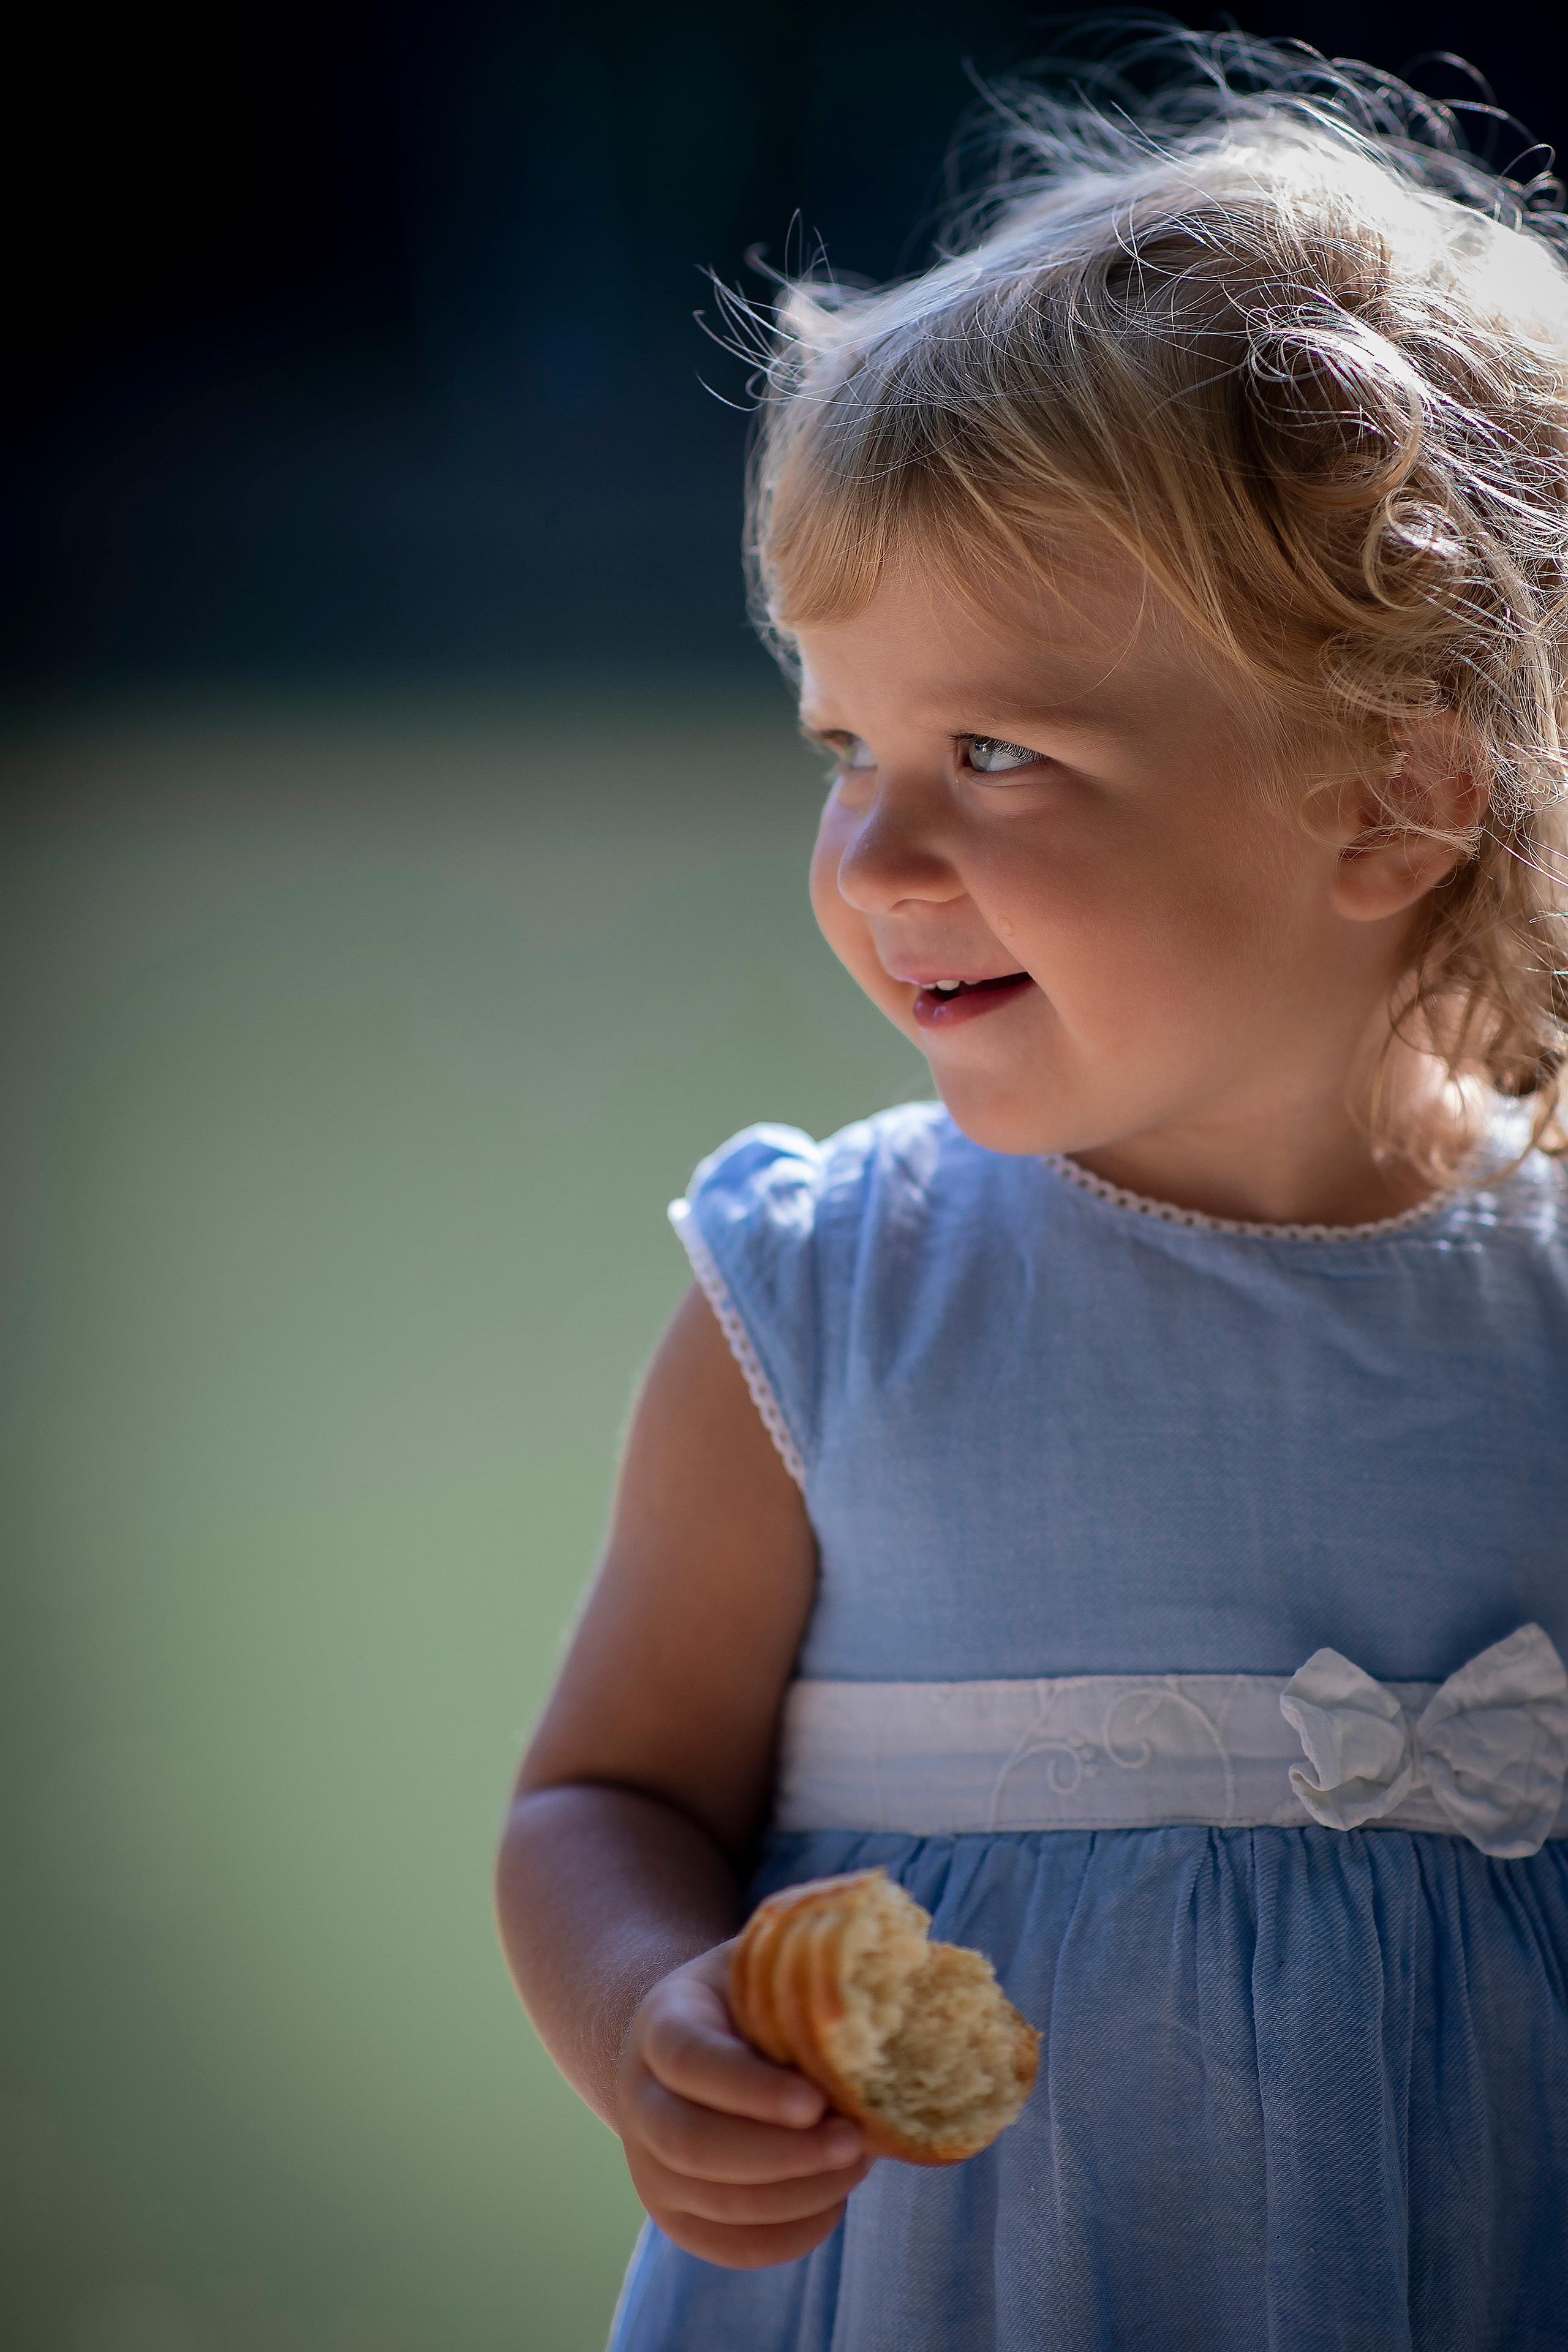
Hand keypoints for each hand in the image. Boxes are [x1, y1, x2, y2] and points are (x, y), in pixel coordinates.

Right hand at [614, 1941, 873, 2267]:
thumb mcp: (763, 1963)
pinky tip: (831, 2198)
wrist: (687, 2047)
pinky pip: (732, 2247)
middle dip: (784, 2154)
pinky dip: (791, 2233)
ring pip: (718, 2204)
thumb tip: (884, 1966)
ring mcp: (650, 2168)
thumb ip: (805, 1958)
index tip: (816, 2100)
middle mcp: (640, 2101)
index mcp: (661, 2024)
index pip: (690, 2061)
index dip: (750, 2088)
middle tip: (855, 2141)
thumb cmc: (744, 2000)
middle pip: (694, 2145)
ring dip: (799, 2193)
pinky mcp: (676, 2218)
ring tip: (856, 2163)